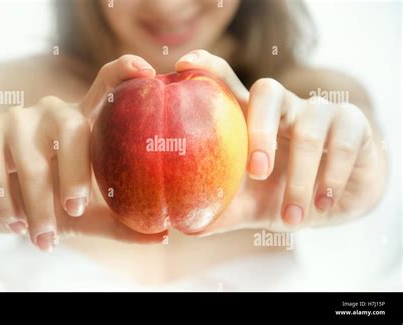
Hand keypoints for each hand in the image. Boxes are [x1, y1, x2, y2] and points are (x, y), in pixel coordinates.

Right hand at [0, 55, 165, 250]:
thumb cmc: (45, 203)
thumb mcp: (83, 216)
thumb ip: (118, 224)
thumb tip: (162, 236)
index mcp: (81, 125)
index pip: (104, 88)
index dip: (123, 73)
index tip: (147, 71)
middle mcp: (51, 113)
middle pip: (72, 128)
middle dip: (75, 175)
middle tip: (75, 210)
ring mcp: (16, 118)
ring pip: (32, 162)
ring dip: (38, 207)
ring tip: (42, 238)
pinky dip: (6, 206)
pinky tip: (14, 224)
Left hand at [175, 49, 385, 233]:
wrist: (334, 203)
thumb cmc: (282, 196)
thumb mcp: (251, 206)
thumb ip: (224, 211)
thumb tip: (186, 226)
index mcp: (251, 121)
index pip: (228, 82)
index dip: (208, 68)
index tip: (183, 63)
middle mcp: (283, 108)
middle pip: (267, 91)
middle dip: (260, 132)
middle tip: (257, 173)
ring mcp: (318, 111)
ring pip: (308, 129)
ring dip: (300, 180)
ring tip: (294, 218)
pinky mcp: (352, 122)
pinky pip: (342, 143)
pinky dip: (331, 179)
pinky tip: (323, 205)